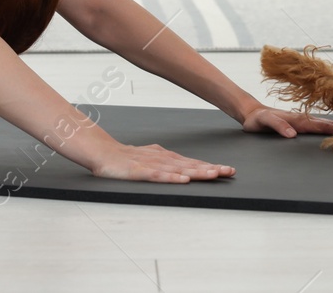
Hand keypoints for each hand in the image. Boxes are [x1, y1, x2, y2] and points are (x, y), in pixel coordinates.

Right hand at [90, 142, 235, 182]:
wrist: (103, 152)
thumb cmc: (126, 157)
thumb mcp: (151, 159)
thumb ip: (167, 163)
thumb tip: (184, 169)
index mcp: (167, 158)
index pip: (192, 163)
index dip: (210, 166)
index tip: (227, 170)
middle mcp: (163, 159)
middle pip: (190, 165)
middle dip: (211, 169)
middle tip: (229, 171)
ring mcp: (152, 164)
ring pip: (179, 169)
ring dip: (197, 172)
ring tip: (214, 174)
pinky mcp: (140, 171)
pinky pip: (158, 175)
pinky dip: (172, 177)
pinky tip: (183, 179)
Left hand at [241, 105, 332, 137]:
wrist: (250, 113)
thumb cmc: (257, 119)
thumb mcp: (265, 122)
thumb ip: (278, 126)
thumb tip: (293, 134)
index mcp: (296, 120)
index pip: (317, 125)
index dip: (331, 128)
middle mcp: (300, 119)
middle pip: (322, 123)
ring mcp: (298, 120)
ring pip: (319, 123)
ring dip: (332, 125)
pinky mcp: (295, 123)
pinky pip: (312, 125)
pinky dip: (323, 126)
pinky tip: (327, 128)